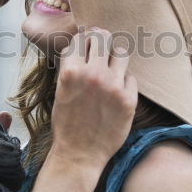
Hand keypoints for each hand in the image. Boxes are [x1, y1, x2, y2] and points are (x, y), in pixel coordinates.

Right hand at [49, 28, 137, 170]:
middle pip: (102, 37)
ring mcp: (113, 86)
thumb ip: (71, 67)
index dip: (83, 41)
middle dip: (100, 41)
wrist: (79, 154)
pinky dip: (124, 83)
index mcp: (70, 72)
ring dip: (115, 59)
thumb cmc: (67, 123)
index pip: (80, 38)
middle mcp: (92, 75)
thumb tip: (84, 43)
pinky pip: (131, 77)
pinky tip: (116, 94)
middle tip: (100, 51)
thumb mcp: (60, 90)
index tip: (86, 46)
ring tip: (111, 71)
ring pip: (121, 52)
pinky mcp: (129, 99)